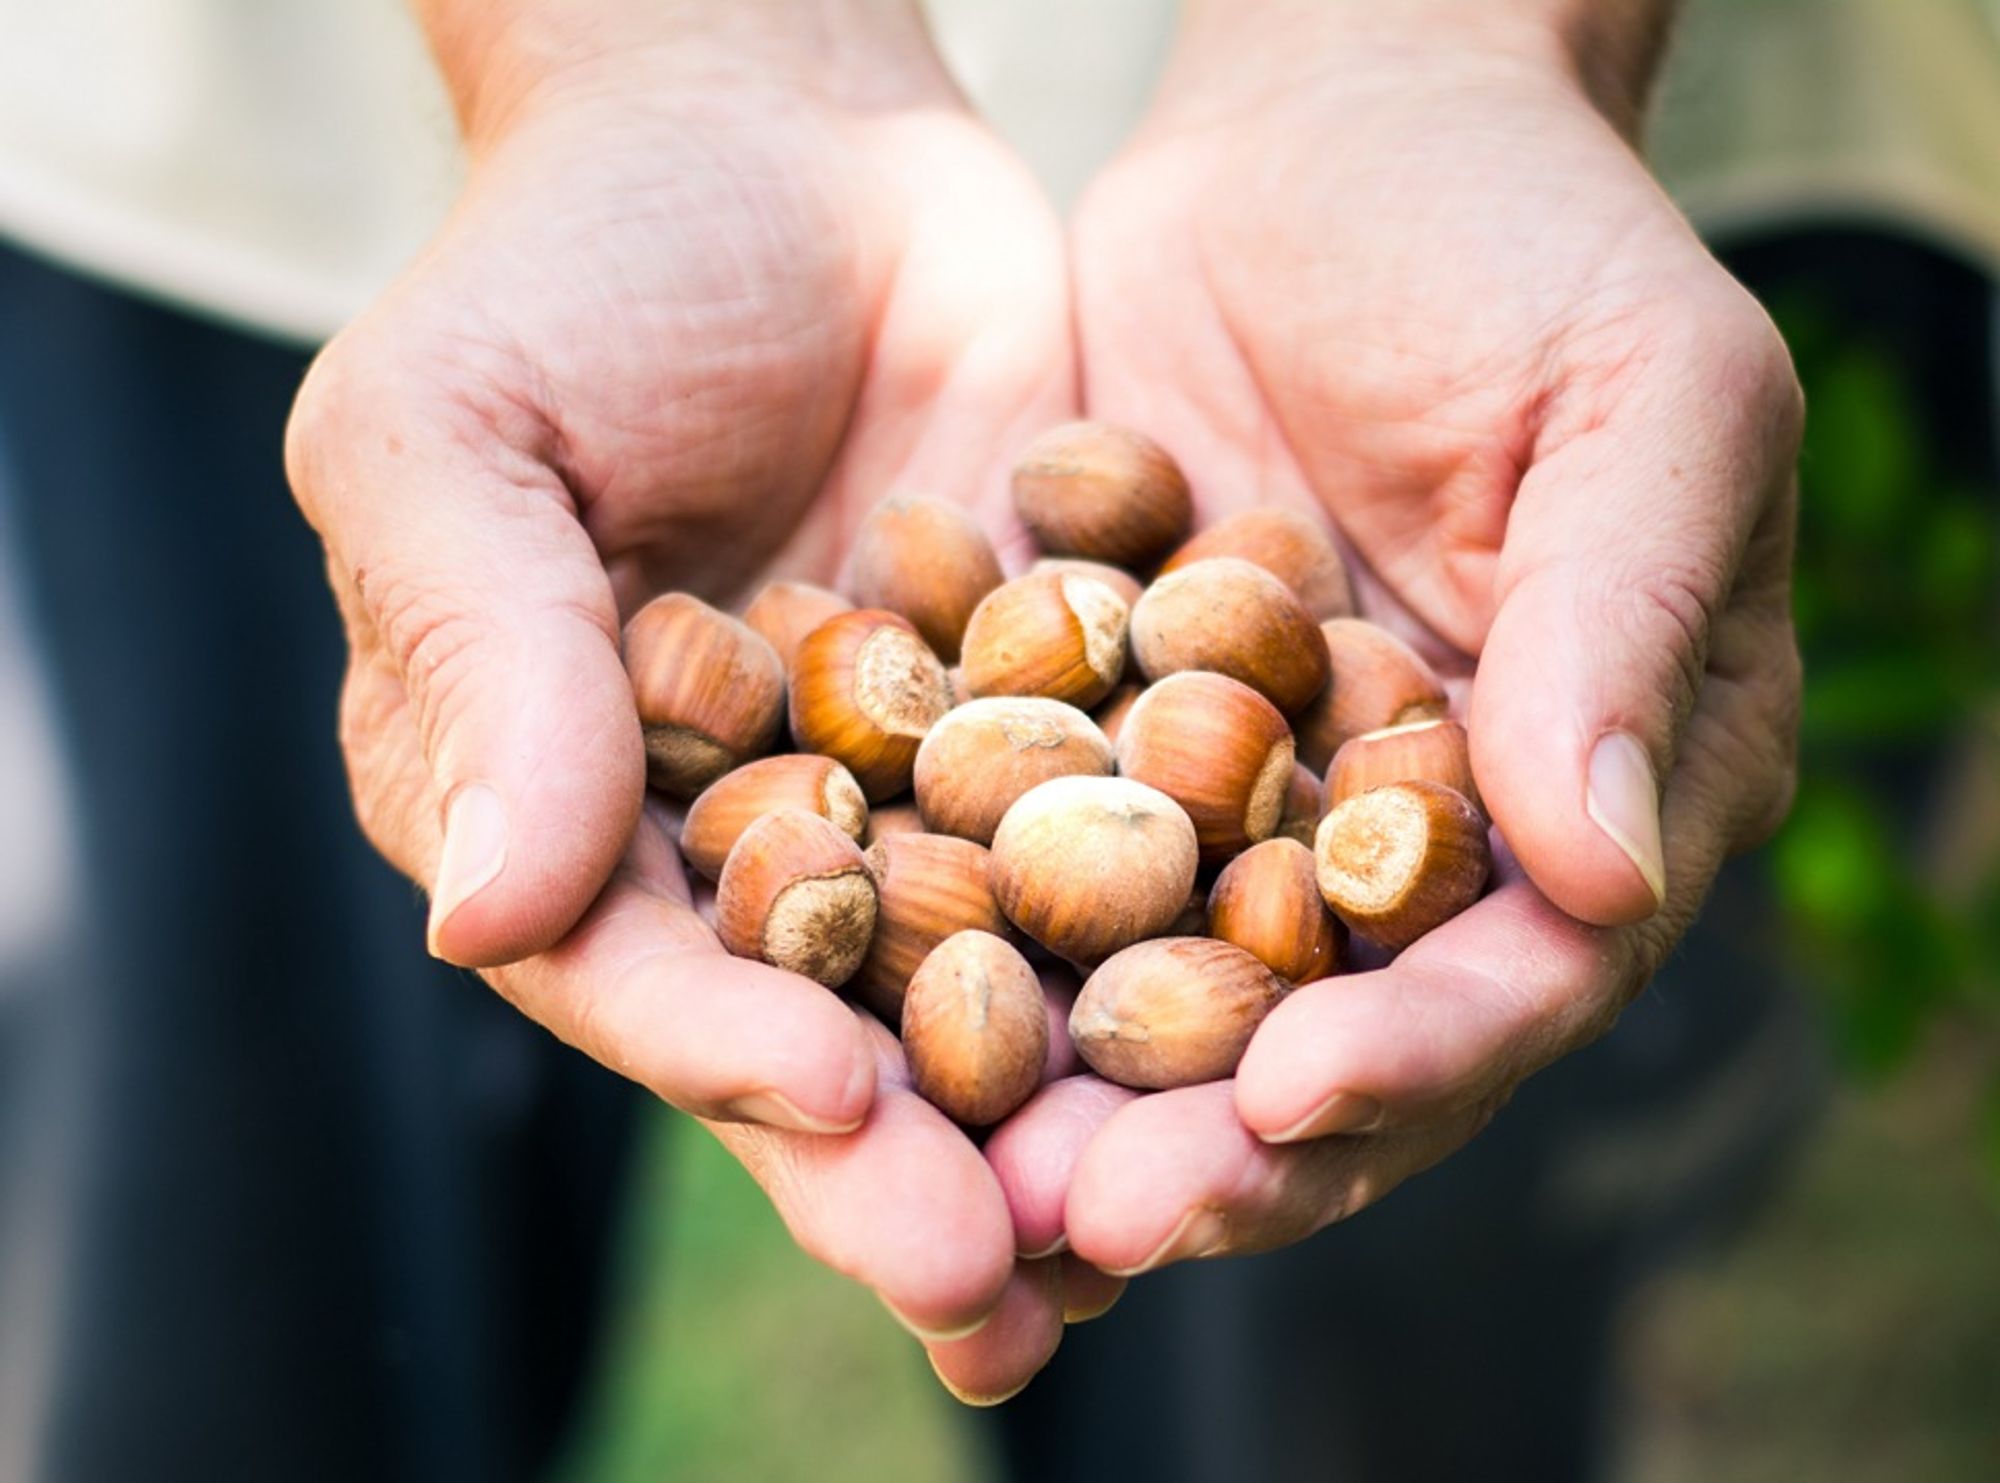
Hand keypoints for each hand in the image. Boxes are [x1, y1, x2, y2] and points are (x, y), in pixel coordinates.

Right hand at [284, 2, 1074, 1394]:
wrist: (777, 125)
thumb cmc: (568, 266)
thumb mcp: (458, 436)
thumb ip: (482, 663)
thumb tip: (483, 915)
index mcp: (554, 807)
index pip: (629, 967)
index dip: (720, 1053)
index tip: (832, 1114)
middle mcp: (736, 835)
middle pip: (818, 1027)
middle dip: (906, 1157)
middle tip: (1006, 1286)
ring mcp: (906, 788)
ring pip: (984, 977)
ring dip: (1061, 1104)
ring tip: (1158, 1221)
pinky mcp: (1052, 717)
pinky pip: (1123, 838)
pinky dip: (1192, 925)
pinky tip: (1281, 1018)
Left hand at [1014, 0, 1802, 1272]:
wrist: (1329, 131)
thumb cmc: (1525, 244)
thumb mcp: (1641, 399)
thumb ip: (1626, 622)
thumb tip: (1603, 876)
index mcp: (1585, 794)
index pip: (1514, 976)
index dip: (1417, 1056)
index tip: (1297, 1098)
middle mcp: (1410, 843)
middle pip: (1324, 1037)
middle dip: (1217, 1142)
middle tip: (1090, 1220)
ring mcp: (1247, 808)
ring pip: (1164, 995)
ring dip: (1071, 1098)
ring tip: (966, 1183)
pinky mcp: (1104, 749)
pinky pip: (1033, 873)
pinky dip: (964, 950)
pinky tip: (866, 1014)